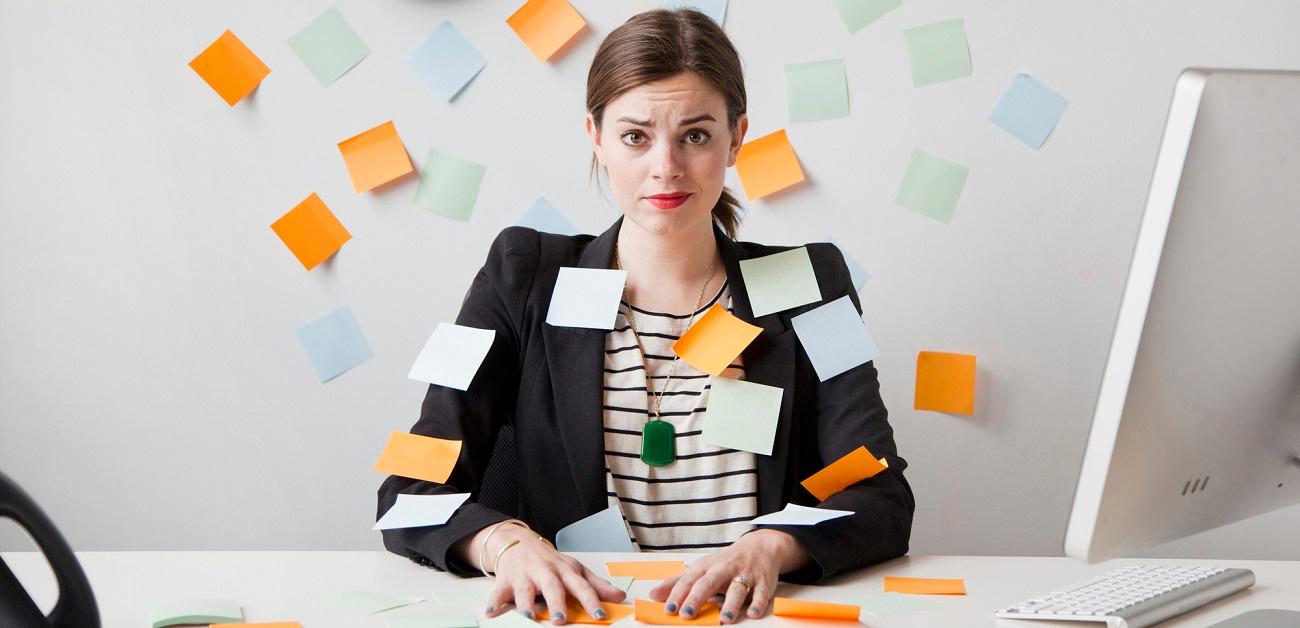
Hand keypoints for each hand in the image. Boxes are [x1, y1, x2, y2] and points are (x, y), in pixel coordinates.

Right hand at [481, 525, 626, 624]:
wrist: (519, 542)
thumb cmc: (550, 561)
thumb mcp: (575, 569)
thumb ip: (596, 585)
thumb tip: (620, 597)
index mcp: (565, 571)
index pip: (581, 586)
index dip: (591, 600)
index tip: (599, 614)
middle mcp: (545, 572)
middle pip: (552, 587)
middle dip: (557, 603)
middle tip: (561, 620)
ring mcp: (525, 576)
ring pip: (525, 590)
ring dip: (526, 604)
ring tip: (529, 616)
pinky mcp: (505, 580)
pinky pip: (498, 592)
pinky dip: (494, 602)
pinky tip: (492, 612)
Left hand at [649, 529, 809, 623]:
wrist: (760, 546)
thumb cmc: (726, 562)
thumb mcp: (701, 568)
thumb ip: (678, 582)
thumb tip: (653, 594)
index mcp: (707, 567)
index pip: (689, 580)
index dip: (678, 594)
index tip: (669, 609)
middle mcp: (724, 569)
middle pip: (709, 582)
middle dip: (697, 597)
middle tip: (687, 613)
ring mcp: (745, 574)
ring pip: (737, 588)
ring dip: (731, 603)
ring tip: (724, 618)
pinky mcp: (764, 581)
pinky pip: (762, 593)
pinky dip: (758, 603)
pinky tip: (752, 613)